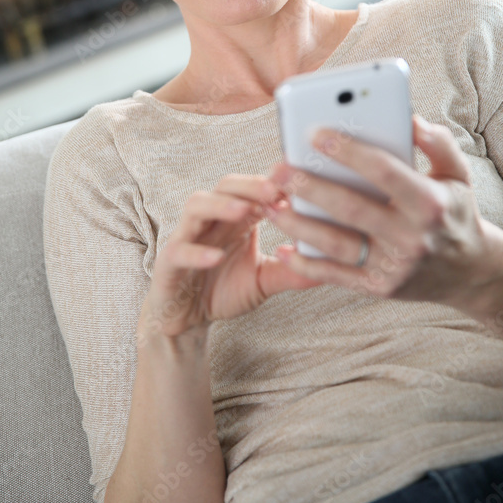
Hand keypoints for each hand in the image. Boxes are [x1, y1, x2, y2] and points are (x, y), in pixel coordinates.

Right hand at [140, 174, 324, 340]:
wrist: (187, 319)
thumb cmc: (224, 289)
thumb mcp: (265, 280)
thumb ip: (292, 270)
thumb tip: (333, 266)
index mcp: (236, 218)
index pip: (253, 188)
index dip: (273, 183)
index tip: (297, 183)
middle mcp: (212, 219)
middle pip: (226, 185)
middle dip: (250, 185)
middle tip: (274, 189)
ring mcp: (188, 236)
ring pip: (197, 205)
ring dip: (220, 205)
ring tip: (243, 211)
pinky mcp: (169, 261)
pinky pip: (180, 250)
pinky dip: (198, 251)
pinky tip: (216, 257)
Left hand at [261, 114, 489, 305]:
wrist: (470, 273)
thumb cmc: (454, 212)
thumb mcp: (458, 173)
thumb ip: (437, 143)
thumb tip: (410, 118)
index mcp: (429, 202)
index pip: (384, 171)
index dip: (349, 151)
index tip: (315, 132)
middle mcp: (411, 237)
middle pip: (352, 208)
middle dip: (311, 187)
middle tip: (278, 169)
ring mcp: (393, 266)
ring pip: (336, 244)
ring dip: (298, 224)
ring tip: (270, 204)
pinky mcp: (379, 288)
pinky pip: (335, 277)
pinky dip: (306, 264)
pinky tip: (283, 249)